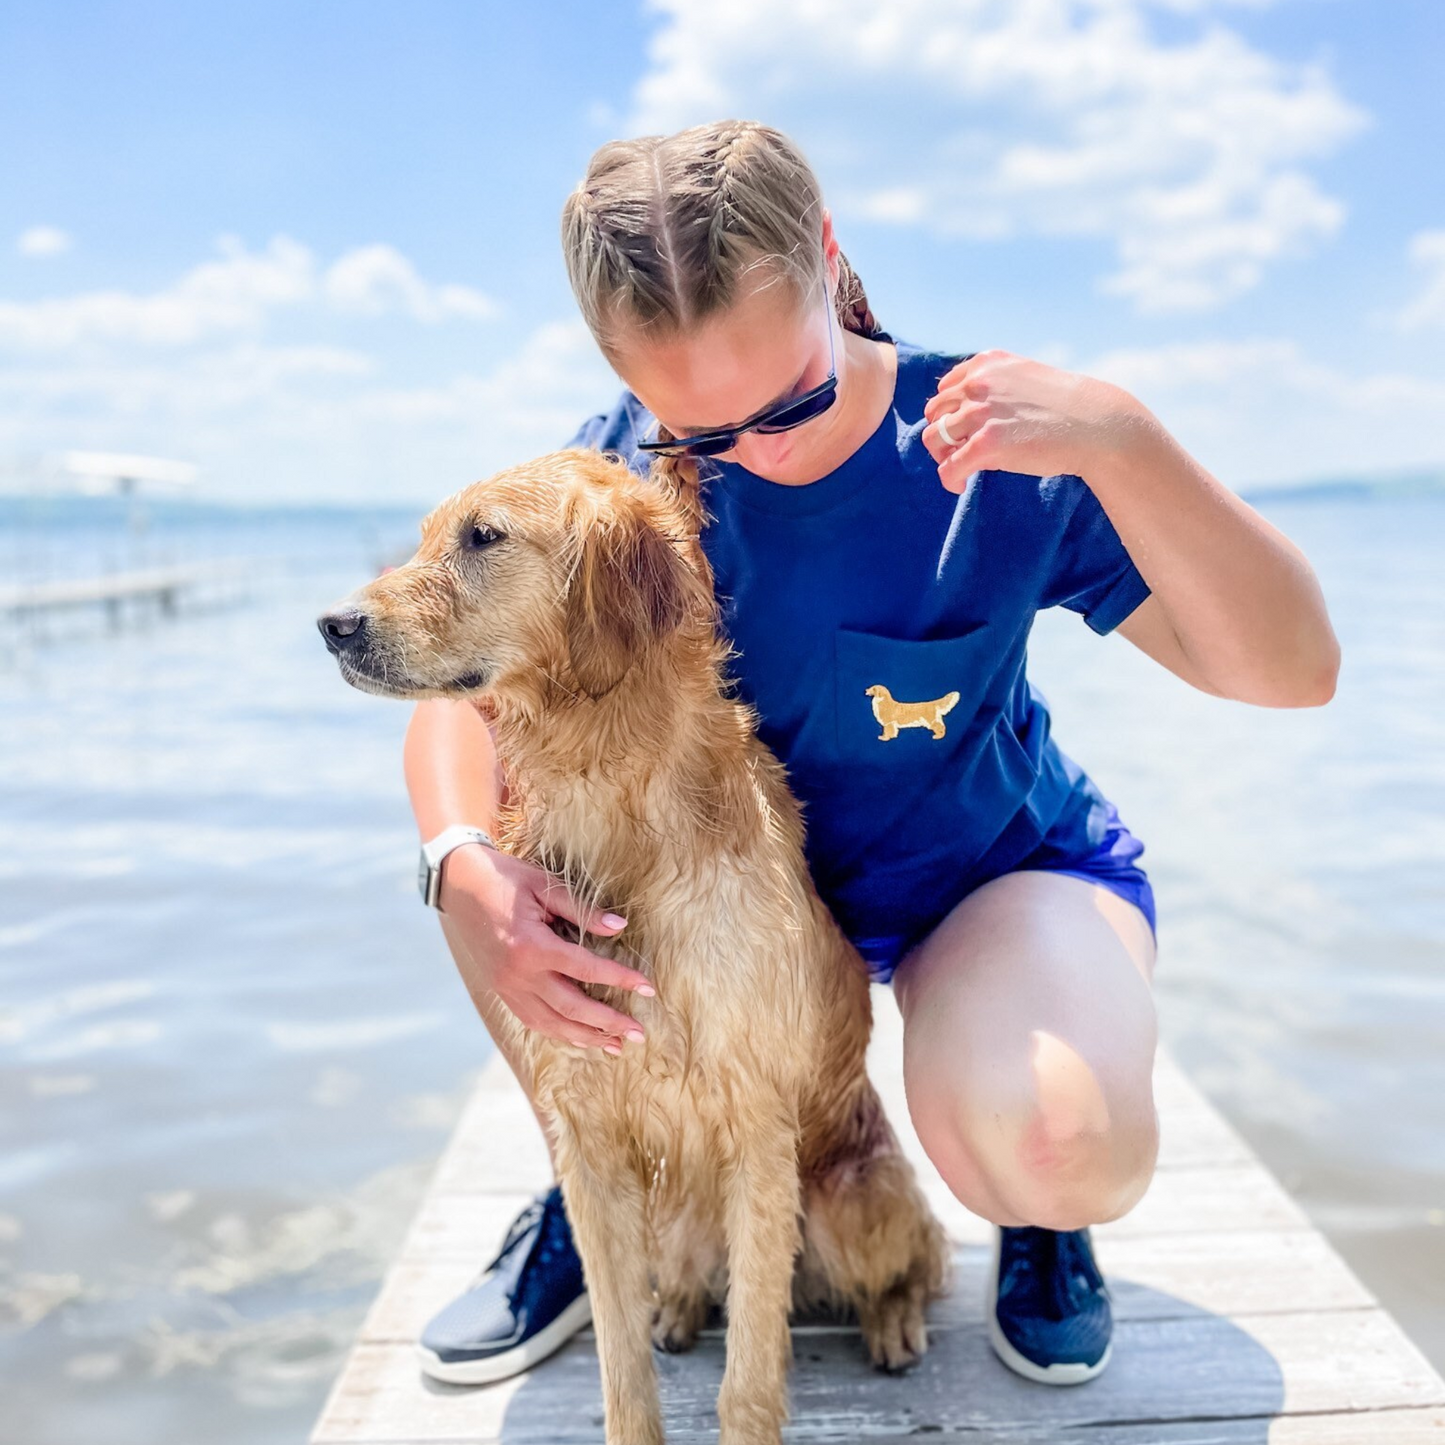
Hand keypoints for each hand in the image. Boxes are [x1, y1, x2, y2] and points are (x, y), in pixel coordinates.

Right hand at [438, 843, 655, 1055]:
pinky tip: (580, 1038)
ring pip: (551, 1023)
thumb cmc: (506, 879)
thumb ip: (582, 910)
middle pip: (571, 1008)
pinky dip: (558, 1033)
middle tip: (639, 1033)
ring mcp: (506, 986)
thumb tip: (619, 927)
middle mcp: (518, 974)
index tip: (649, 988)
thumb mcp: (545, 885)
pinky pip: (532, 1020)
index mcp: (531, 946)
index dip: (621, 979)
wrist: (459, 884)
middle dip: (608, 1023)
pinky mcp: (500, 990)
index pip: (586, 970)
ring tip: (616, 1047)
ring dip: (586, 1037)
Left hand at [920, 349, 1150, 492]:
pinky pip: (948, 466)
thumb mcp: (1026, 377)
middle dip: (942, 434)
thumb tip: (970, 408)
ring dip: (943, 457)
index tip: (961, 431)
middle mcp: (979, 383)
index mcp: (987, 363)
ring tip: (961, 470)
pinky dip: (949, 479)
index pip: (946, 388)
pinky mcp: (986, 444)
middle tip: (958, 453)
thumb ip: (997, 384)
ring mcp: (981, 413)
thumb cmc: (1067, 407)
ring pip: (935, 438)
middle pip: (934, 412)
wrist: (1096, 425)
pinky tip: (960, 486)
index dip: (949, 413)